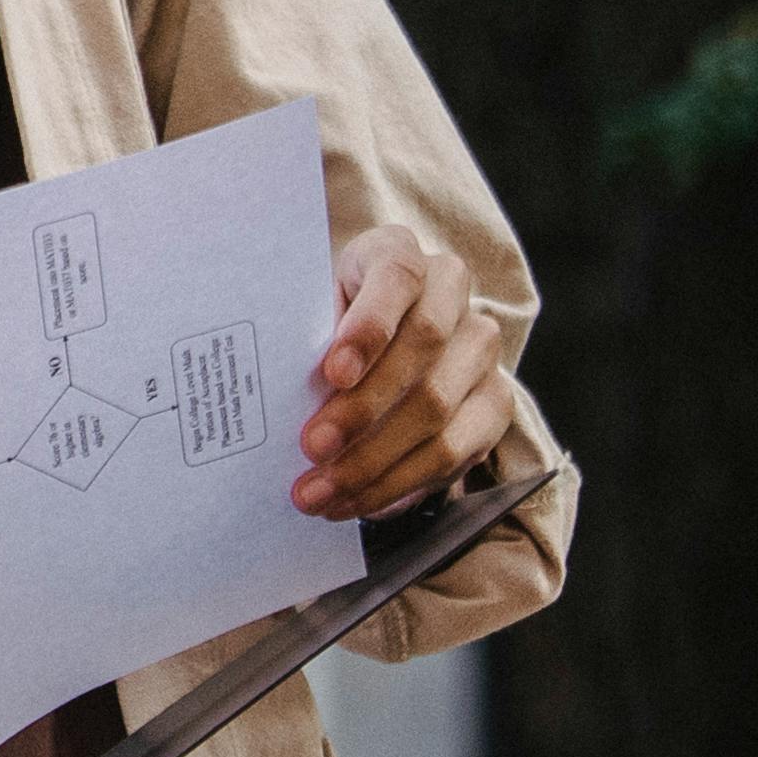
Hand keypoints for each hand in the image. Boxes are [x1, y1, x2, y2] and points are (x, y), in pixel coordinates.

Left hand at [303, 222, 511, 516]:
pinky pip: (457, 452)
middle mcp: (451, 294)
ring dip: (375, 461)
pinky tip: (358, 503)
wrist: (372, 336)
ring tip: (321, 493)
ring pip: (439, 410)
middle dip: (362, 410)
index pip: (396, 278)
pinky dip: (402, 483)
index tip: (330, 373)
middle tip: (311, 449)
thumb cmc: (320, 322)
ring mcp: (480, 347)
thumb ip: (298, 337)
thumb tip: (262, 396)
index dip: (368, 327)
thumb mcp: (304, 312)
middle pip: (421, 351)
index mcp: (399, 253)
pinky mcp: (495, 401)